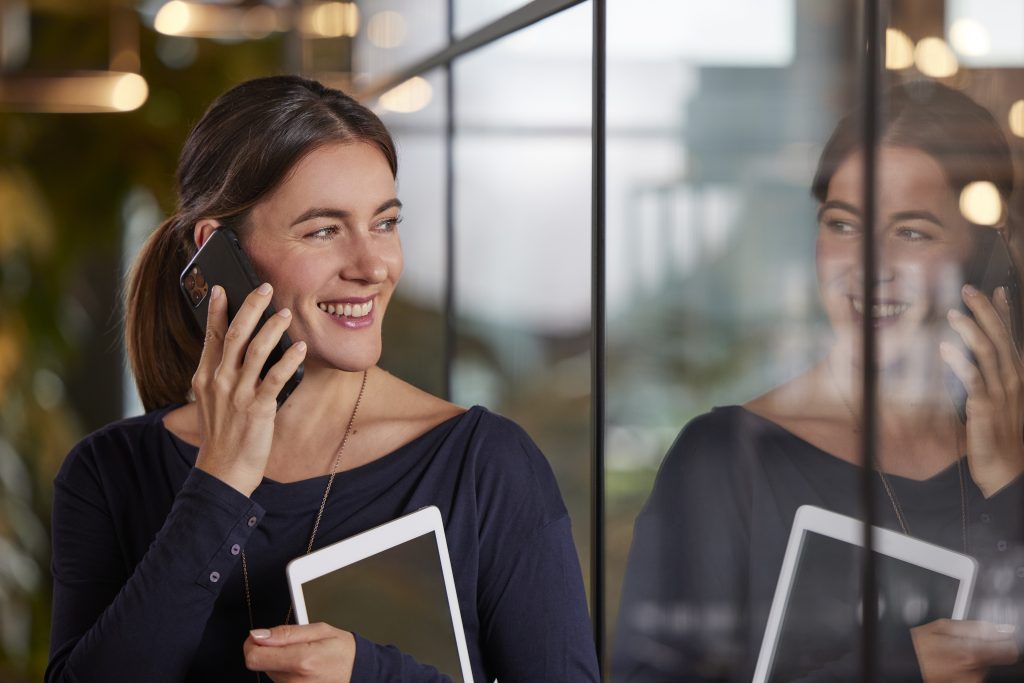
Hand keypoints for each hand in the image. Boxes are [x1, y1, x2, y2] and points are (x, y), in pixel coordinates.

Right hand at [192, 283, 306, 496]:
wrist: (222, 471)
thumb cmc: (221, 435)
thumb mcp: (210, 401)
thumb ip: (219, 376)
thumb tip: (232, 354)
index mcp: (205, 376)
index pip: (211, 335)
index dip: (216, 310)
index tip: (221, 287)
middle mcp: (219, 381)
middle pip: (235, 334)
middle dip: (250, 307)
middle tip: (265, 287)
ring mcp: (238, 394)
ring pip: (256, 351)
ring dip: (273, 328)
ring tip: (287, 312)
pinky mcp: (258, 408)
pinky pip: (275, 378)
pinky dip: (288, 361)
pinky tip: (300, 348)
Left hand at [244, 623, 355, 681]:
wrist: (358, 673)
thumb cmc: (342, 651)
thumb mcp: (319, 630)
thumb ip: (285, 633)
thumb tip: (258, 635)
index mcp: (301, 660)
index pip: (254, 657)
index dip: (252, 644)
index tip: (261, 637)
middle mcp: (294, 681)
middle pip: (260, 663)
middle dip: (270, 650)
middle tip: (294, 644)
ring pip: (269, 671)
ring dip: (279, 661)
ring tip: (302, 656)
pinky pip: (278, 680)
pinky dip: (285, 671)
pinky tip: (302, 667)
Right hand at [911, 618, 1017, 681]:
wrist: (903, 664)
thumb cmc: (918, 645)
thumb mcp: (944, 626)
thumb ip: (976, 627)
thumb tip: (1002, 629)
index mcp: (971, 653)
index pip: (1009, 649)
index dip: (1004, 639)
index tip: (998, 635)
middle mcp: (974, 672)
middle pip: (996, 655)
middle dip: (983, 646)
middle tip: (961, 642)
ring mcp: (971, 682)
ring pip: (984, 664)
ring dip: (972, 656)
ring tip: (950, 651)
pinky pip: (975, 673)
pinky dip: (965, 666)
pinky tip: (950, 661)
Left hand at [942, 284, 1023, 496]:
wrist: (1008, 470)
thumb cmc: (1001, 435)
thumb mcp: (1000, 401)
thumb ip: (990, 378)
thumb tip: (976, 358)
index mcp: (1017, 376)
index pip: (1012, 337)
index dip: (1005, 313)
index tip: (997, 289)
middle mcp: (1013, 379)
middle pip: (999, 337)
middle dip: (985, 311)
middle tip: (968, 288)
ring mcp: (1001, 392)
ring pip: (987, 353)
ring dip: (970, 330)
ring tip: (953, 312)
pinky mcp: (985, 407)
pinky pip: (973, 379)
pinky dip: (960, 361)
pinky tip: (945, 348)